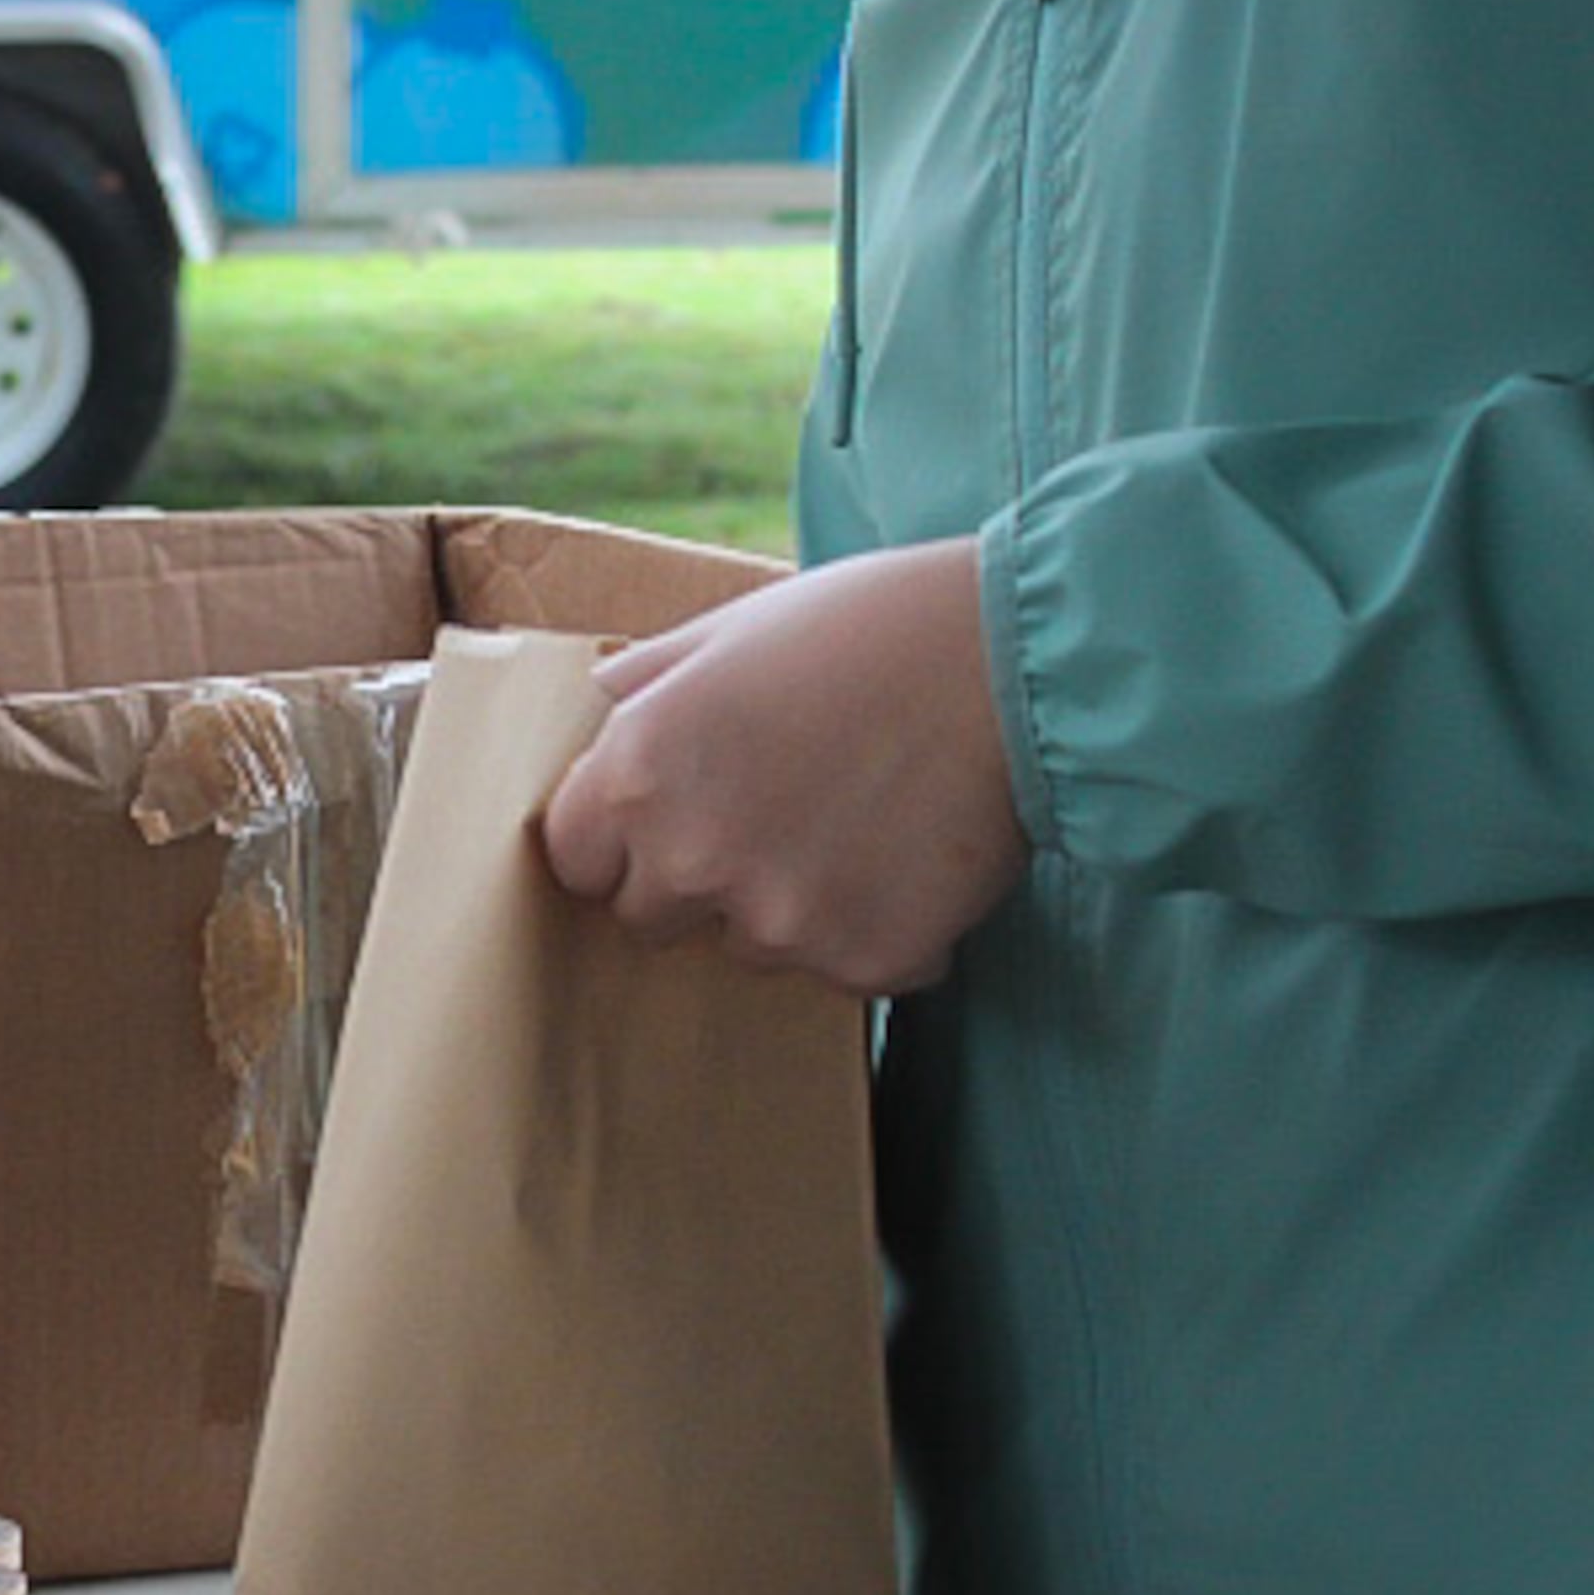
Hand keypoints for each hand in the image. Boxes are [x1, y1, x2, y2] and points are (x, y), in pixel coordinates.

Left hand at [541, 536, 1029, 995]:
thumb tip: (598, 715)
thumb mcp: (726, 632)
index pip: (574, 860)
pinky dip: (874, 927)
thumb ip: (644, 688)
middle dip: (695, 880)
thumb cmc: (869, 627)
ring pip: (751, 947)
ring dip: (788, 906)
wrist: (1019, 659)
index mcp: (640, 773)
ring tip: (857, 818)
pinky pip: (844, 967)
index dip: (617, 841)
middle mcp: (694, 859)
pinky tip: (911, 854)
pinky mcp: (867, 959)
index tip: (664, 822)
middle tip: (775, 811)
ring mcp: (781, 920)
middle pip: (651, 918)